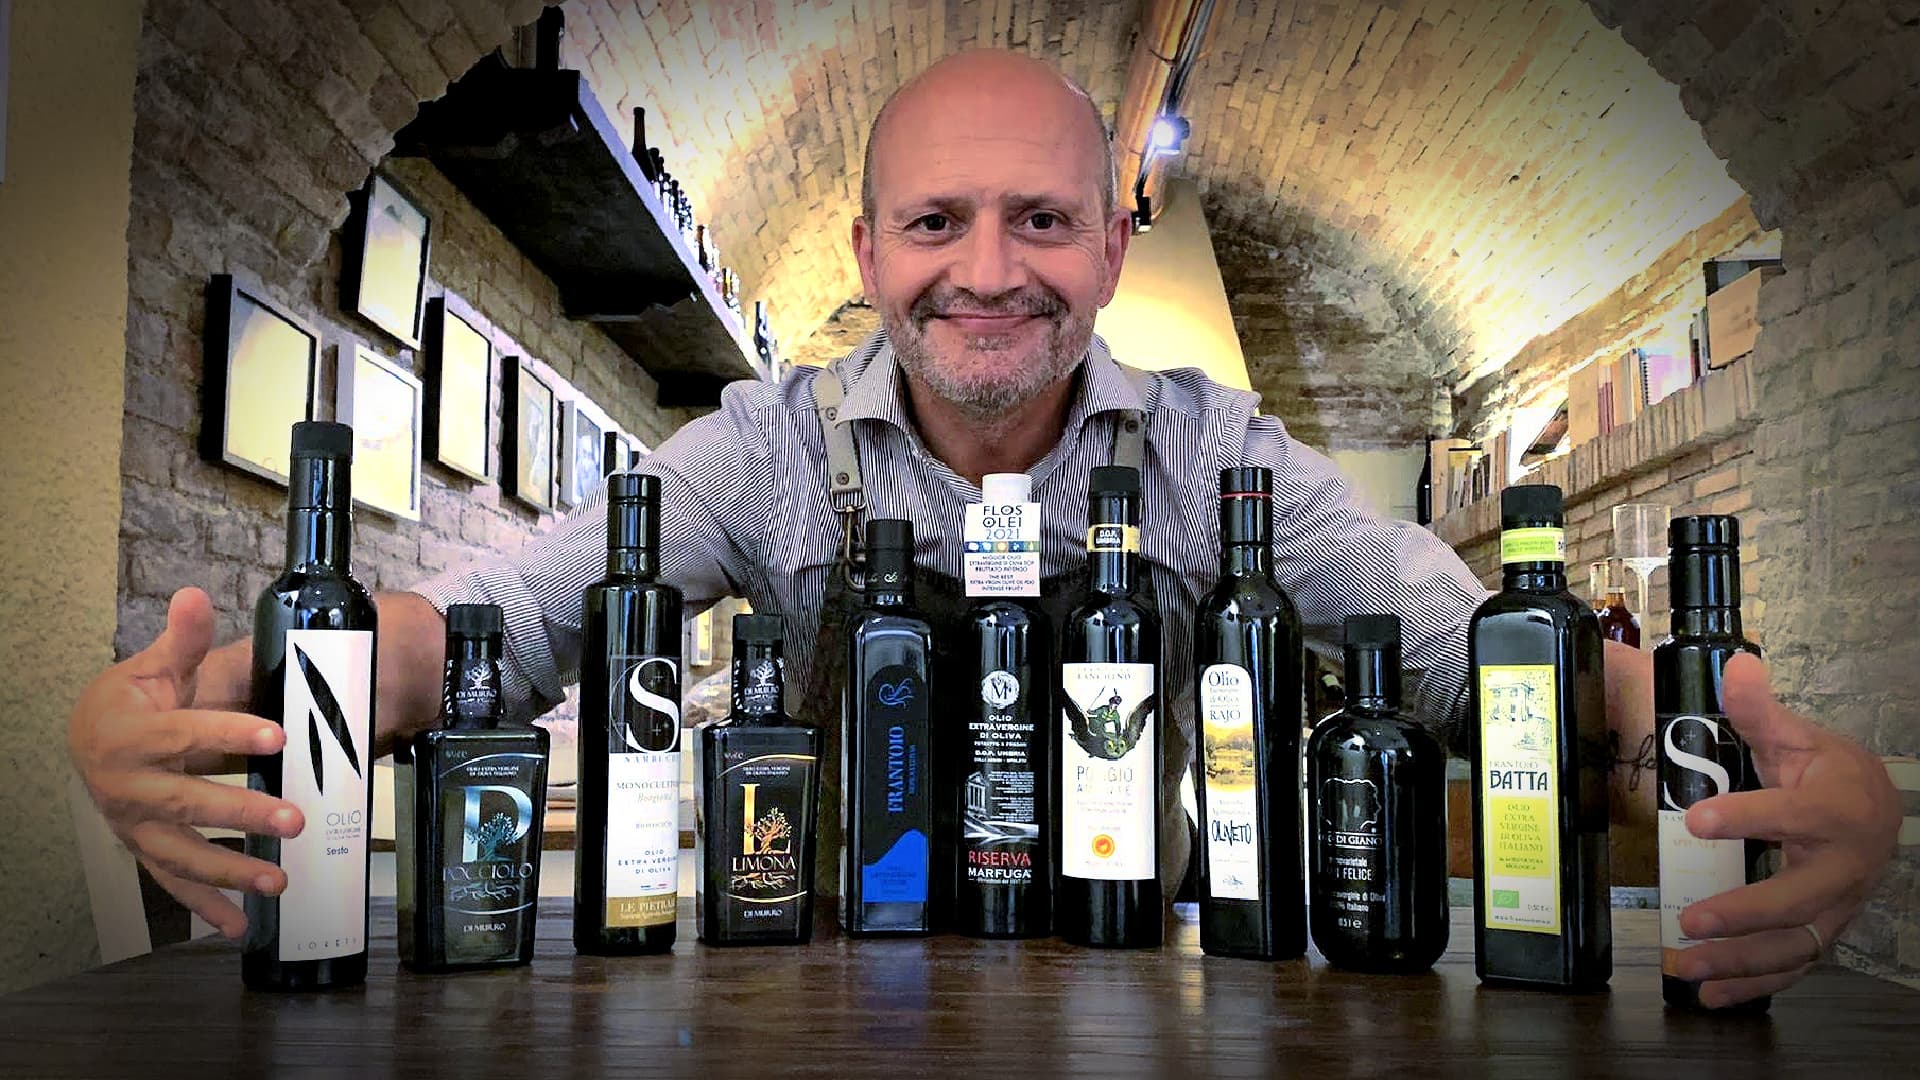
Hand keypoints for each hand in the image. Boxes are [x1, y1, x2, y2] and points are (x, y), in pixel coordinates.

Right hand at [68, 588, 300, 937]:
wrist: (88, 738)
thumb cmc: (131, 701)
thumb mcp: (155, 667)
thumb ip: (181, 640)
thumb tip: (194, 596)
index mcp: (130, 736)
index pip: (186, 734)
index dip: (230, 734)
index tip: (278, 736)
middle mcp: (127, 788)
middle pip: (188, 802)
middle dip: (242, 812)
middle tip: (294, 819)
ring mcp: (134, 825)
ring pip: (181, 853)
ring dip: (230, 870)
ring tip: (279, 880)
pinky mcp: (144, 849)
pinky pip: (174, 884)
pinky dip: (205, 907)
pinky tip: (239, 925)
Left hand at [1672, 652, 1902, 1006]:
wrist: (1874, 809)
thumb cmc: (1826, 773)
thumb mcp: (1796, 738)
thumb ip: (1760, 711)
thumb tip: (1739, 667)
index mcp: (1835, 810)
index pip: (1792, 815)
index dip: (1747, 818)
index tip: (1695, 820)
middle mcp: (1842, 866)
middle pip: (1798, 898)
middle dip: (1744, 914)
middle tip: (1691, 920)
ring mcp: (1835, 906)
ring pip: (1794, 944)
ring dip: (1740, 962)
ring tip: (1687, 966)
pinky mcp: (1822, 930)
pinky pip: (1792, 966)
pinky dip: (1754, 985)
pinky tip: (1710, 995)